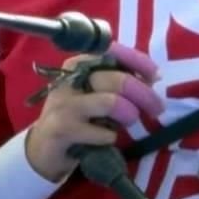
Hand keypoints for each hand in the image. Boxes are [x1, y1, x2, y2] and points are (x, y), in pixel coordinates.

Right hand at [25, 45, 164, 182]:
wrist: (42, 146)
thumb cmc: (76, 116)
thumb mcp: (92, 93)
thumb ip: (115, 82)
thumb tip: (151, 78)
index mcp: (76, 65)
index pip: (110, 52)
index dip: (137, 61)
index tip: (155, 75)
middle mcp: (68, 80)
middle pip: (117, 80)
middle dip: (144, 95)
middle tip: (157, 108)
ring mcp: (63, 105)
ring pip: (111, 103)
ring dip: (128, 115)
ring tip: (128, 122)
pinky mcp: (62, 129)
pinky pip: (103, 132)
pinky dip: (111, 137)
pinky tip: (105, 139)